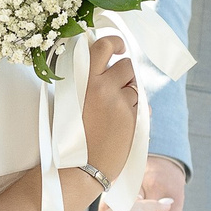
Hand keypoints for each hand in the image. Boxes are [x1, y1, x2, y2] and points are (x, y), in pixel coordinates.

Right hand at [79, 32, 138, 177]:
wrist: (80, 168)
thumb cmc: (70, 137)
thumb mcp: (69, 102)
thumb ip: (87, 82)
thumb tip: (112, 67)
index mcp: (80, 79)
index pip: (102, 46)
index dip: (115, 42)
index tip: (119, 47)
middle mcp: (100, 86)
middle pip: (126, 65)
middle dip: (125, 74)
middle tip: (117, 87)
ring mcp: (118, 101)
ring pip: (135, 86)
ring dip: (130, 93)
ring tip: (114, 113)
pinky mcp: (132, 116)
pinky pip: (141, 104)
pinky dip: (135, 111)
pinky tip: (120, 125)